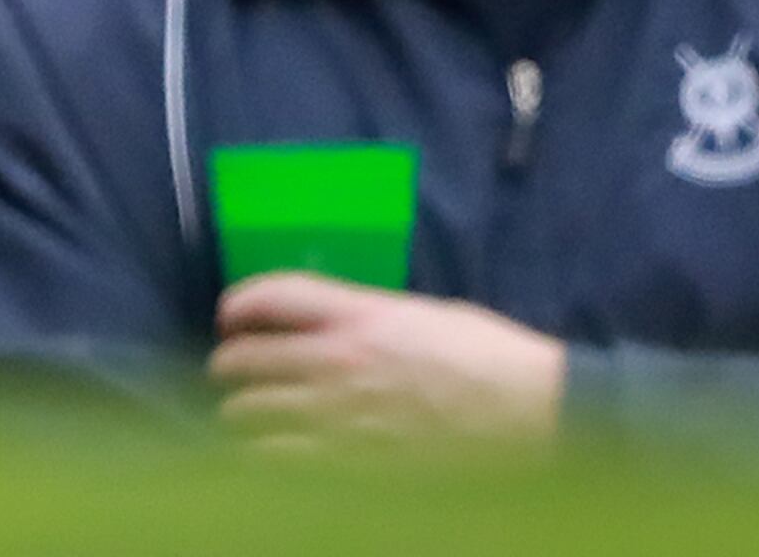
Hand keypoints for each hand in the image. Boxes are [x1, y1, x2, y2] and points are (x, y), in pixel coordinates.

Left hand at [207, 273, 562, 453]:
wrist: (528, 413)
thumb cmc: (489, 357)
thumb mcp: (427, 314)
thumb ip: (372, 318)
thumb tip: (336, 325)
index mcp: (361, 315)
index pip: (272, 295)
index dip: (239, 303)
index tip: (230, 315)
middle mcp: (338, 361)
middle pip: (246, 358)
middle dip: (231, 364)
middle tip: (232, 371)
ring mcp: (338, 416)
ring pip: (248, 413)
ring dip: (242, 413)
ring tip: (247, 416)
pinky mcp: (346, 463)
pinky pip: (273, 460)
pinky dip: (262, 455)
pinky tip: (268, 454)